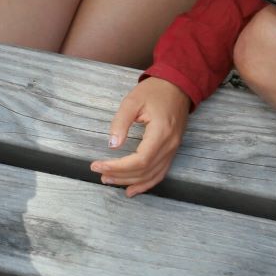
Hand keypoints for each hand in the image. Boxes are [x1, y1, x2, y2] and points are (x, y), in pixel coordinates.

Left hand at [90, 77, 191, 197]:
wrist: (178, 86)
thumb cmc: (155, 91)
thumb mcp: (132, 101)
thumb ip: (121, 123)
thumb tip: (112, 145)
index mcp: (161, 133)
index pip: (139, 160)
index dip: (117, 167)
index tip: (97, 165)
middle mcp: (170, 146)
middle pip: (144, 171)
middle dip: (120, 175)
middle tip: (99, 173)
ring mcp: (173, 150)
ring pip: (152, 175)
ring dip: (130, 181)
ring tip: (109, 180)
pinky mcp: (172, 150)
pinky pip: (160, 172)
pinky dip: (146, 183)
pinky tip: (132, 189)